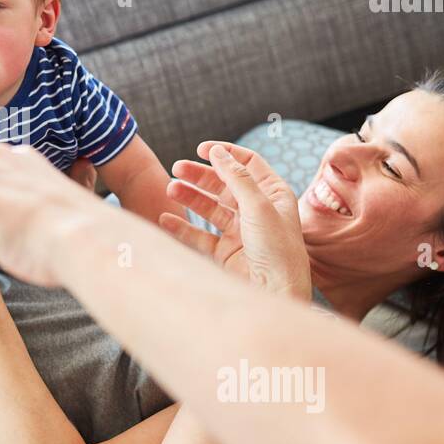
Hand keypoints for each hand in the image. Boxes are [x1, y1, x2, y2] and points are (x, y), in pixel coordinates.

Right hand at [161, 142, 310, 299]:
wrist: (276, 294)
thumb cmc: (277, 250)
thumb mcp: (259, 207)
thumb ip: (236, 178)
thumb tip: (218, 152)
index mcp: (272, 194)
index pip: (247, 164)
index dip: (225, 154)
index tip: (201, 149)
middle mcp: (256, 210)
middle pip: (224, 184)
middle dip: (200, 175)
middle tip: (177, 169)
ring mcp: (240, 231)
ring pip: (210, 207)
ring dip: (190, 197)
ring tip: (171, 190)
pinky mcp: (225, 252)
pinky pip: (200, 235)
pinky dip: (182, 227)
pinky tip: (166, 219)